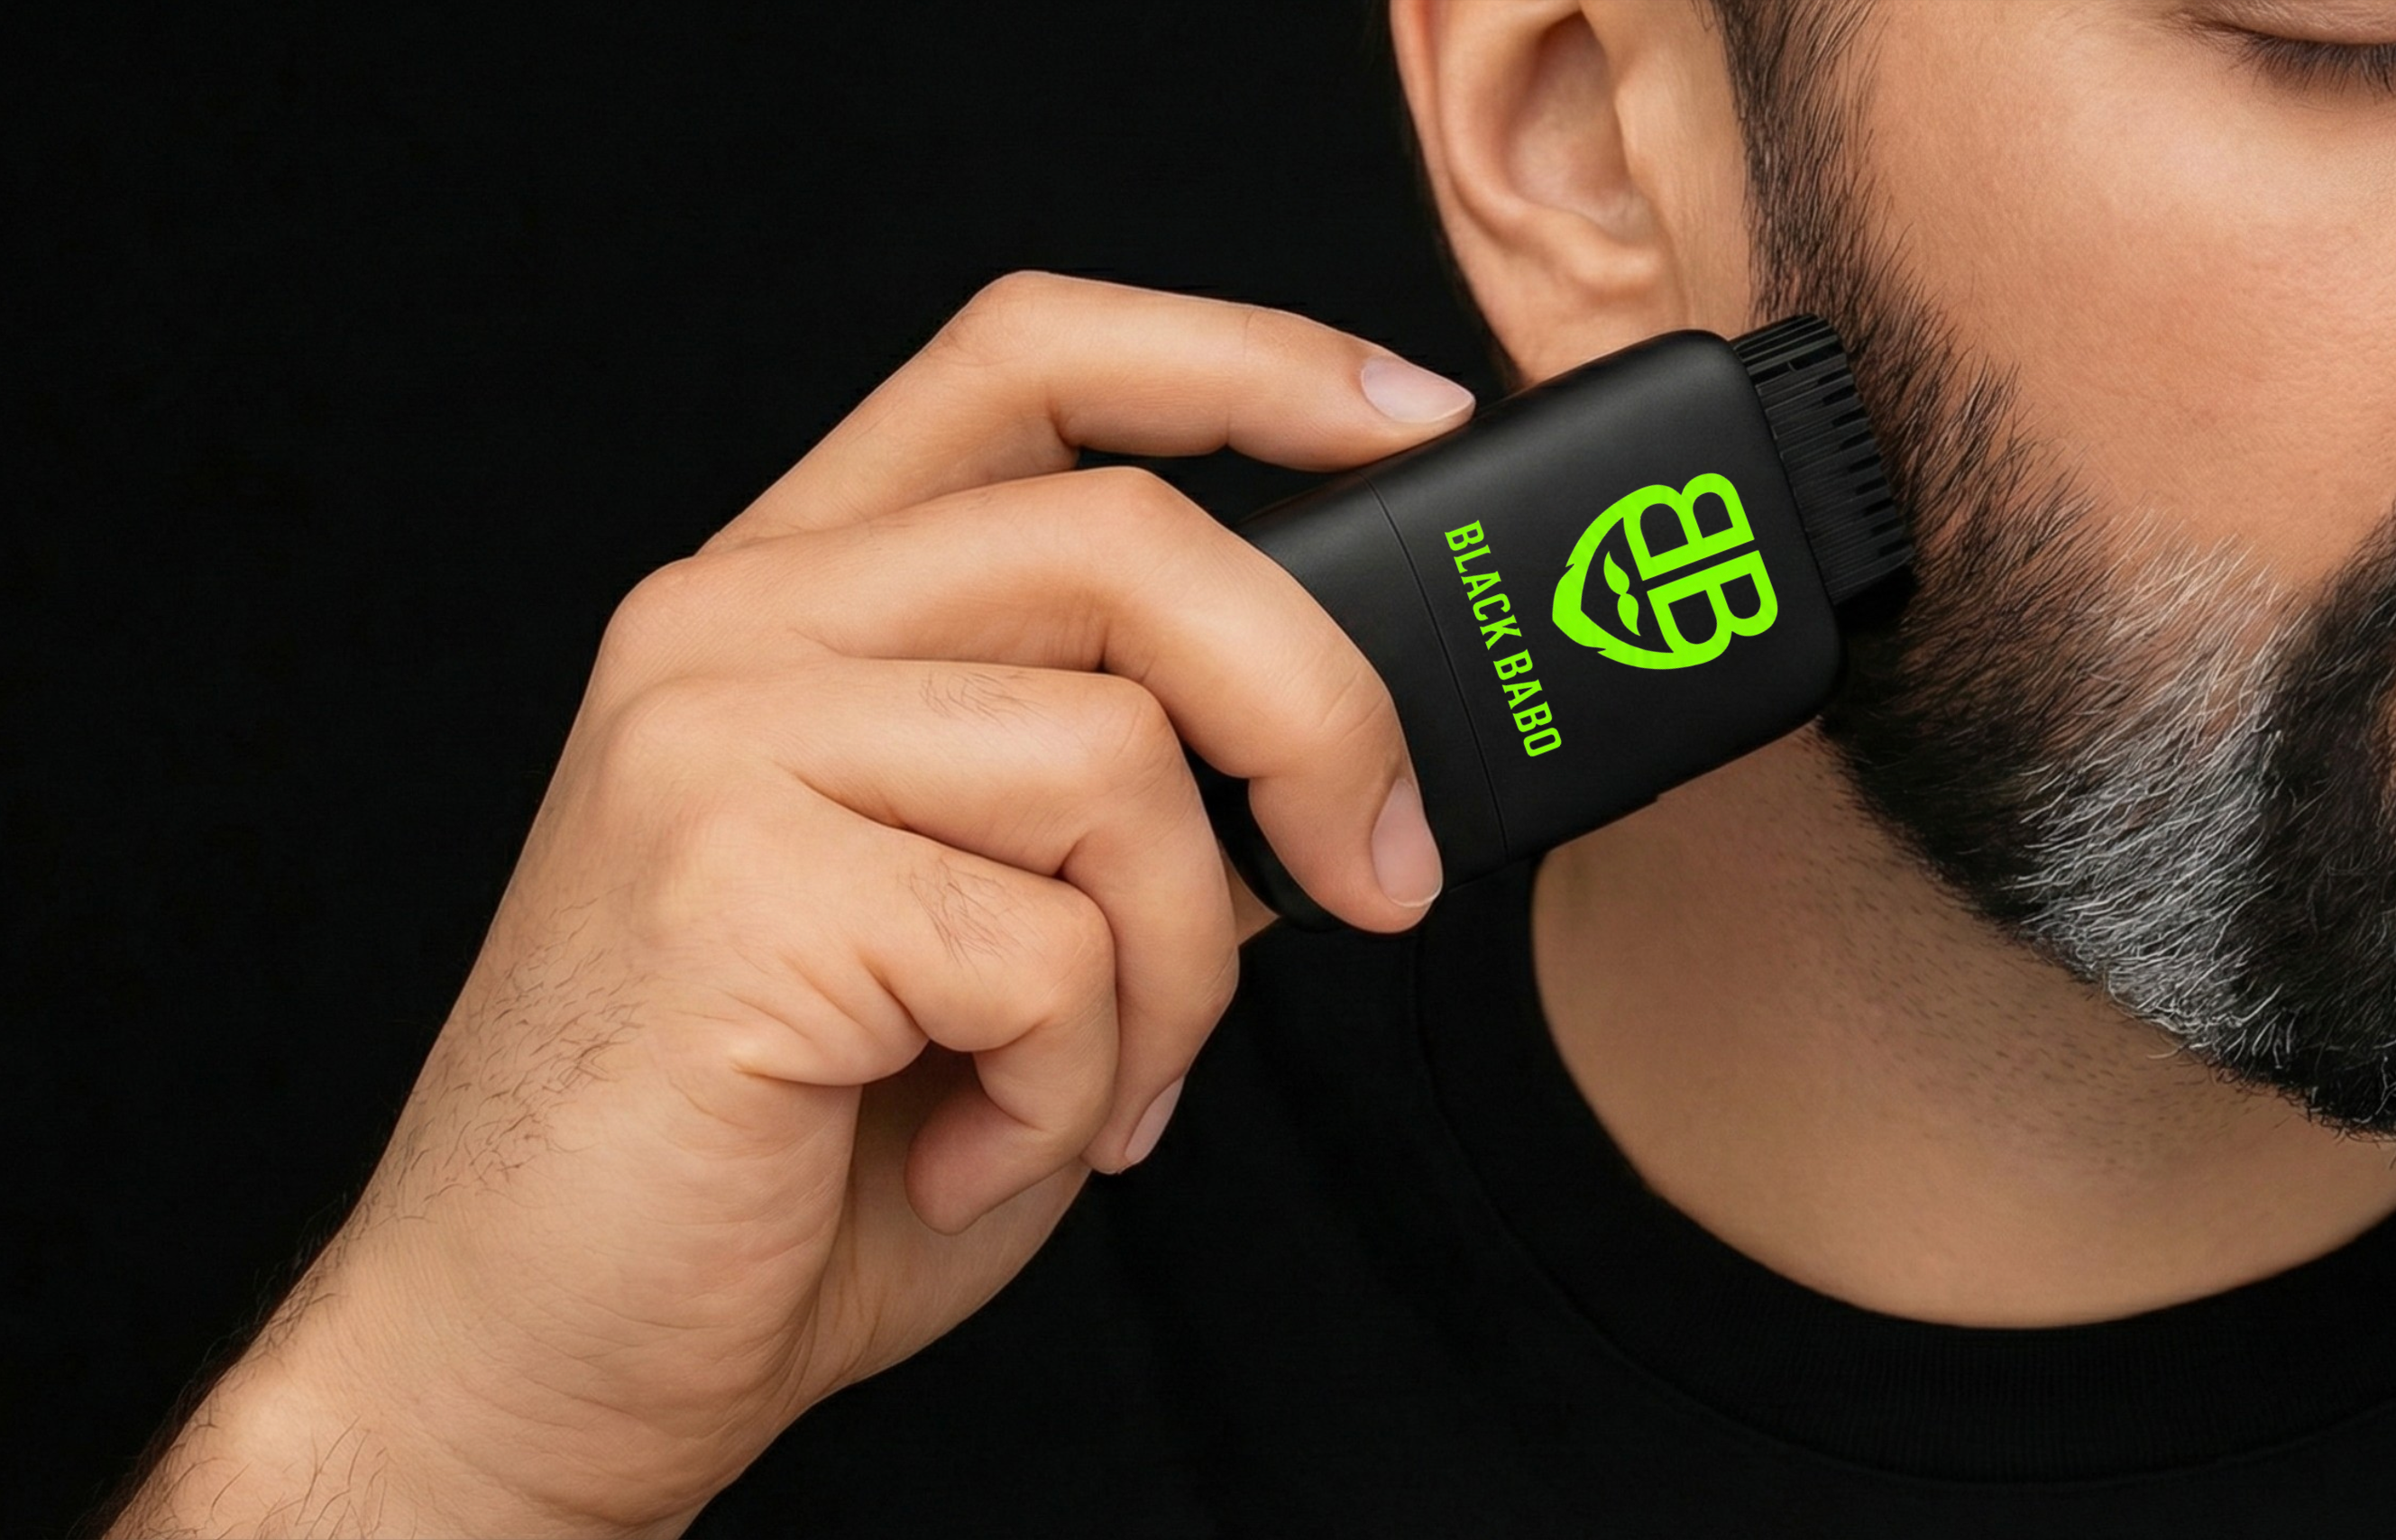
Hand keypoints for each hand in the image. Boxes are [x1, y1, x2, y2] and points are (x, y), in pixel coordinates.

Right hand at [107, 274, 1472, 1537]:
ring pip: (1116, 761)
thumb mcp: (1008, 927)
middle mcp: (734, 624)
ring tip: (1089, 1088)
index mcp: (801, 597)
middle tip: (1380, 875)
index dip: (1242, 358)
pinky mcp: (730, 883)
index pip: (1028, 359)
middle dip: (1319, 713)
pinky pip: (1050, 948)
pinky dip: (1077, 1082)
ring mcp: (713, 739)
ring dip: (1178, 974)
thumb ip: (1138, 801)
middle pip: (1127, 536)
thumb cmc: (787, 1150)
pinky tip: (979, 1143)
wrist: (541, 1354)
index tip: (1413, 415)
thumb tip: (1344, 746)